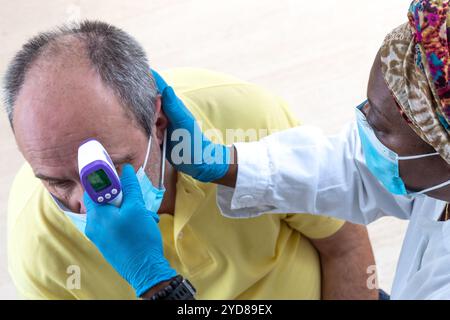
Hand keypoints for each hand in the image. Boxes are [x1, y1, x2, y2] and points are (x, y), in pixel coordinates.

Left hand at [83, 164, 176, 296]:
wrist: (145, 270)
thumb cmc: (139, 238)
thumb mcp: (137, 208)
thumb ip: (130, 187)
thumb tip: (126, 170)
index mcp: (96, 215)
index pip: (92, 188)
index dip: (105, 179)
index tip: (119, 176)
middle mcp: (93, 225)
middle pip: (104, 200)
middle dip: (124, 197)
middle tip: (137, 200)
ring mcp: (100, 236)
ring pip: (112, 212)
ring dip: (129, 209)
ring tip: (145, 216)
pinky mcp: (108, 243)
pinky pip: (115, 224)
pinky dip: (128, 220)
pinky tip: (143, 224)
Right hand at [151, 69, 229, 182]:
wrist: (198, 162)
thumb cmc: (194, 141)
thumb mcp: (184, 123)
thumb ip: (173, 106)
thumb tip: (165, 88)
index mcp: (171, 105)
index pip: (156, 86)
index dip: (146, 79)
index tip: (132, 71)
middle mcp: (164, 112)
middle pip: (146, 103)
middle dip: (146, 111)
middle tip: (159, 125)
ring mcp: (159, 124)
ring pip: (144, 118)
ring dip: (147, 126)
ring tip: (161, 136)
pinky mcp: (156, 136)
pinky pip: (145, 132)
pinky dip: (147, 135)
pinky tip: (157, 142)